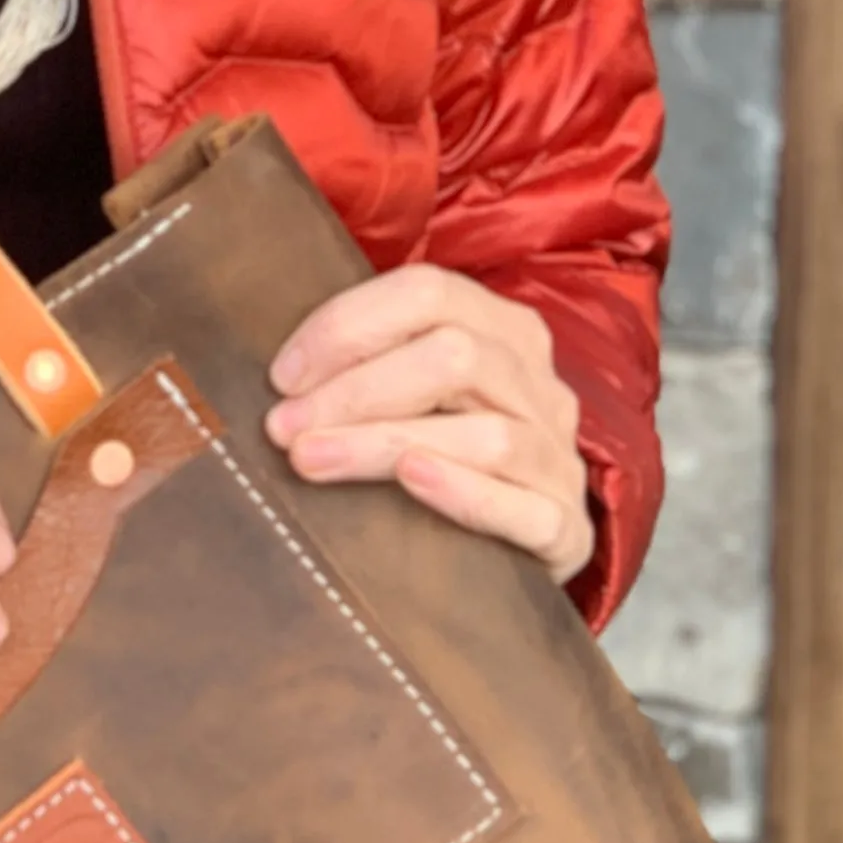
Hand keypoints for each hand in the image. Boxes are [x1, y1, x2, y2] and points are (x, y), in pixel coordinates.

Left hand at [264, 266, 594, 583]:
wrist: (512, 548)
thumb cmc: (438, 459)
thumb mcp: (408, 395)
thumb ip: (363, 368)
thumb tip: (276, 378)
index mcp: (503, 331)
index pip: (427, 293)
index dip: (346, 327)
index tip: (281, 377)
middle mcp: (538, 386)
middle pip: (455, 358)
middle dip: (354, 391)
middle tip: (283, 428)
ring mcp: (558, 457)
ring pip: (484, 434)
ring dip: (381, 443)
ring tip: (311, 460)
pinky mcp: (565, 529)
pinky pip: (526, 508)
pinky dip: (465, 491)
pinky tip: (410, 480)